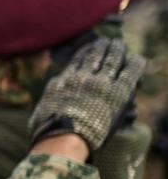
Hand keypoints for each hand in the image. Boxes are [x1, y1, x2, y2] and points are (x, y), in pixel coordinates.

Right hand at [29, 37, 144, 150]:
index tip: (89, 48)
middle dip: (101, 47)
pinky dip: (135, 65)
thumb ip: (46, 105)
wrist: (63, 137)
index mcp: (62, 82)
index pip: (76, 61)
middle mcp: (81, 78)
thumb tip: (43, 112)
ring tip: (120, 44)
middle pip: (94, 56)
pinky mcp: (117, 92)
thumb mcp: (40, 112)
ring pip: (111, 59)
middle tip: (106, 41)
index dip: (84, 52)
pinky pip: (129, 73)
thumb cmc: (47, 132)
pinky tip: (139, 59)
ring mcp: (99, 83)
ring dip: (117, 49)